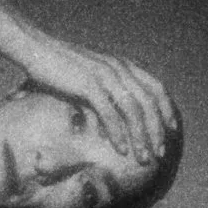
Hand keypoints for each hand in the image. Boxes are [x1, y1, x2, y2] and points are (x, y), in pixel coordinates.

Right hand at [11, 30, 177, 168]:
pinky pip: (110, 113)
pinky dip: (118, 133)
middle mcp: (119, 68)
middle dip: (157, 130)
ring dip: (140, 137)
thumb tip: (106, 123)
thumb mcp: (88, 78)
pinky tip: (121, 149)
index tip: (171, 130)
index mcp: (122, 65)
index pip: (156, 87)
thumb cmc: (59, 66)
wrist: (36, 48)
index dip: (166, 109)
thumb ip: (103, 96)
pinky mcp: (89, 84)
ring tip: (143, 158)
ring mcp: (105, 75)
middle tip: (160, 153)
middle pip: (149, 102)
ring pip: (133, 110)